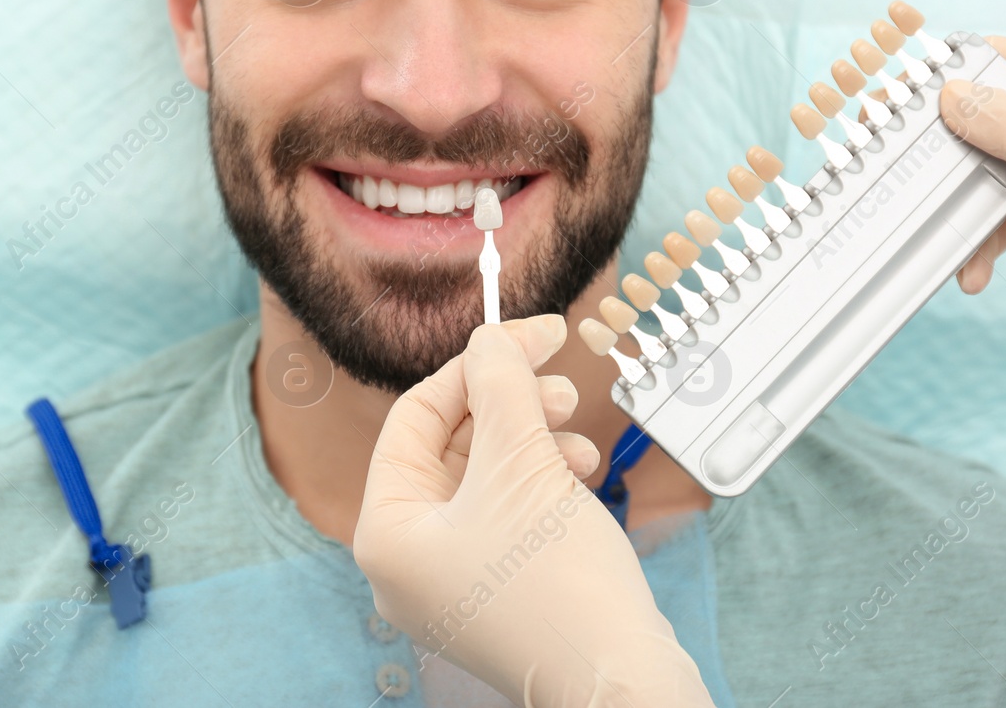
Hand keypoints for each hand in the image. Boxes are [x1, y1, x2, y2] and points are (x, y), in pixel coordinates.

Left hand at [354, 315, 714, 707]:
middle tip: (562, 380)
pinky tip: (582, 475)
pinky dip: (543, 484)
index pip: (415, 417)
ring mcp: (450, 585)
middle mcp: (406, 564)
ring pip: (485, 478)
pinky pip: (507, 516)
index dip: (475, 365)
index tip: (533, 334)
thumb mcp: (522, 461)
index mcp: (385, 532)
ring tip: (580, 435)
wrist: (620, 681)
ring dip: (534, 440)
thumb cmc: (560, 583)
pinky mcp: (497, 596)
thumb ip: (499, 385)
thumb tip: (489, 337)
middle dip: (510, 405)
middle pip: (450, 445)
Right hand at [940, 38, 1005, 453]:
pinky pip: (1002, 219)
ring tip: (951, 243)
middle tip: (903, 171)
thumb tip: (954, 93)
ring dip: (963, 208)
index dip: (957, 73)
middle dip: (949, 149)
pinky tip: (974, 273)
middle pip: (994, 118)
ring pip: (991, 173)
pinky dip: (982, 243)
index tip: (900, 97)